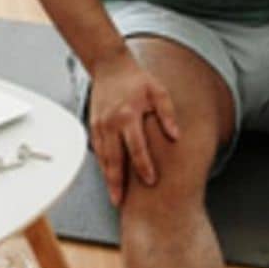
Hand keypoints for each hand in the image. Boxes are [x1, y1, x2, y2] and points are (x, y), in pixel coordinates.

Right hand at [87, 53, 179, 206]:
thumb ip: (167, 114)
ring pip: (103, 157)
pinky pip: (97, 150)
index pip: (137, 148)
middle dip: (117, 182)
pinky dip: (102, 165)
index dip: (144, 166)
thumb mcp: (158, 91)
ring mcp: (99, 125)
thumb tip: (175, 136)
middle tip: (120, 202)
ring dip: (108, 178)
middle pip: (114, 159)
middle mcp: (111, 123)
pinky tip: (108, 177)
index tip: (150, 181)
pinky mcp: (93, 125)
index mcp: (128, 115)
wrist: (110, 65)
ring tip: (114, 196)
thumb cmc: (136, 79)